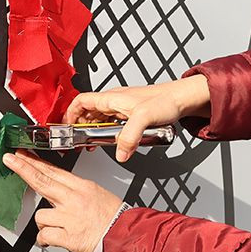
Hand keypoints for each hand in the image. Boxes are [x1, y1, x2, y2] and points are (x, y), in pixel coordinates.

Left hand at [3, 150, 124, 251]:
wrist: (125, 237)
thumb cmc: (114, 217)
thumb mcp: (96, 193)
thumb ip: (75, 190)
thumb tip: (57, 188)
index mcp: (82, 187)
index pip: (53, 170)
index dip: (34, 162)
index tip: (21, 155)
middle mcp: (74, 199)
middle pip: (42, 180)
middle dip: (23, 168)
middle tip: (10, 160)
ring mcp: (69, 217)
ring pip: (40, 215)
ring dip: (43, 223)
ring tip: (55, 227)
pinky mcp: (68, 236)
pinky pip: (44, 235)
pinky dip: (44, 240)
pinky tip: (50, 240)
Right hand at [64, 76, 210, 162]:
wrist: (183, 98)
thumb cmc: (166, 100)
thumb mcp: (144, 118)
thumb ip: (129, 136)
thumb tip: (119, 153)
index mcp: (112, 98)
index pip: (81, 101)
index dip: (70, 114)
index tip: (66, 128)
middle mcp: (115, 101)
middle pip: (88, 112)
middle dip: (80, 126)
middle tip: (78, 141)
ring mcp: (123, 107)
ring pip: (100, 118)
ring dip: (94, 130)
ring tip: (92, 143)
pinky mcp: (132, 114)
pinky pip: (113, 123)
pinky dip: (107, 132)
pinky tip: (114, 141)